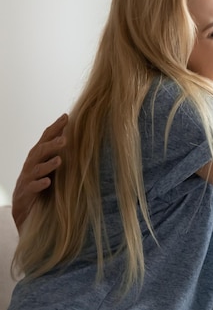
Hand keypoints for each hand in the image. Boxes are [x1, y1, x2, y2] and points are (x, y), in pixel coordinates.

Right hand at [12, 114, 67, 230]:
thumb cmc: (41, 183)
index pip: (45, 138)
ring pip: (36, 168)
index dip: (55, 127)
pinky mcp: (26, 194)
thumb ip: (58, 150)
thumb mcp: (51, 165)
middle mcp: (31, 165)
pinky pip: (32, 188)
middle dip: (52, 144)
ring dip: (48, 164)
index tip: (66, 117)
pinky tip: (48, 182)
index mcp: (38, 156)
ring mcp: (27, 179)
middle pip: (40, 151)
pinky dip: (40, 184)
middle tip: (65, 139)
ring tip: (60, 160)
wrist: (26, 209)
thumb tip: (74, 133)